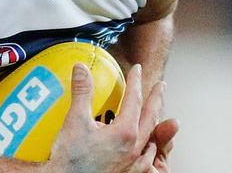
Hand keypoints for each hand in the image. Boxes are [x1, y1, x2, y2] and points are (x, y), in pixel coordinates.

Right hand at [46, 63, 176, 172]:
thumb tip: (81, 68)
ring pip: (151, 139)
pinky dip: (149, 149)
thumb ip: (82, 92)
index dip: (135, 82)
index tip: (137, 70)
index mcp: (125, 133)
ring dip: (154, 124)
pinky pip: (147, 161)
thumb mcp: (75, 120)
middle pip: (150, 118)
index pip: (134, 100)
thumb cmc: (71, 159)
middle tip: (160, 87)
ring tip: (155, 116)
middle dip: (156, 99)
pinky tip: (145, 149)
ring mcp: (133, 165)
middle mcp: (134, 149)